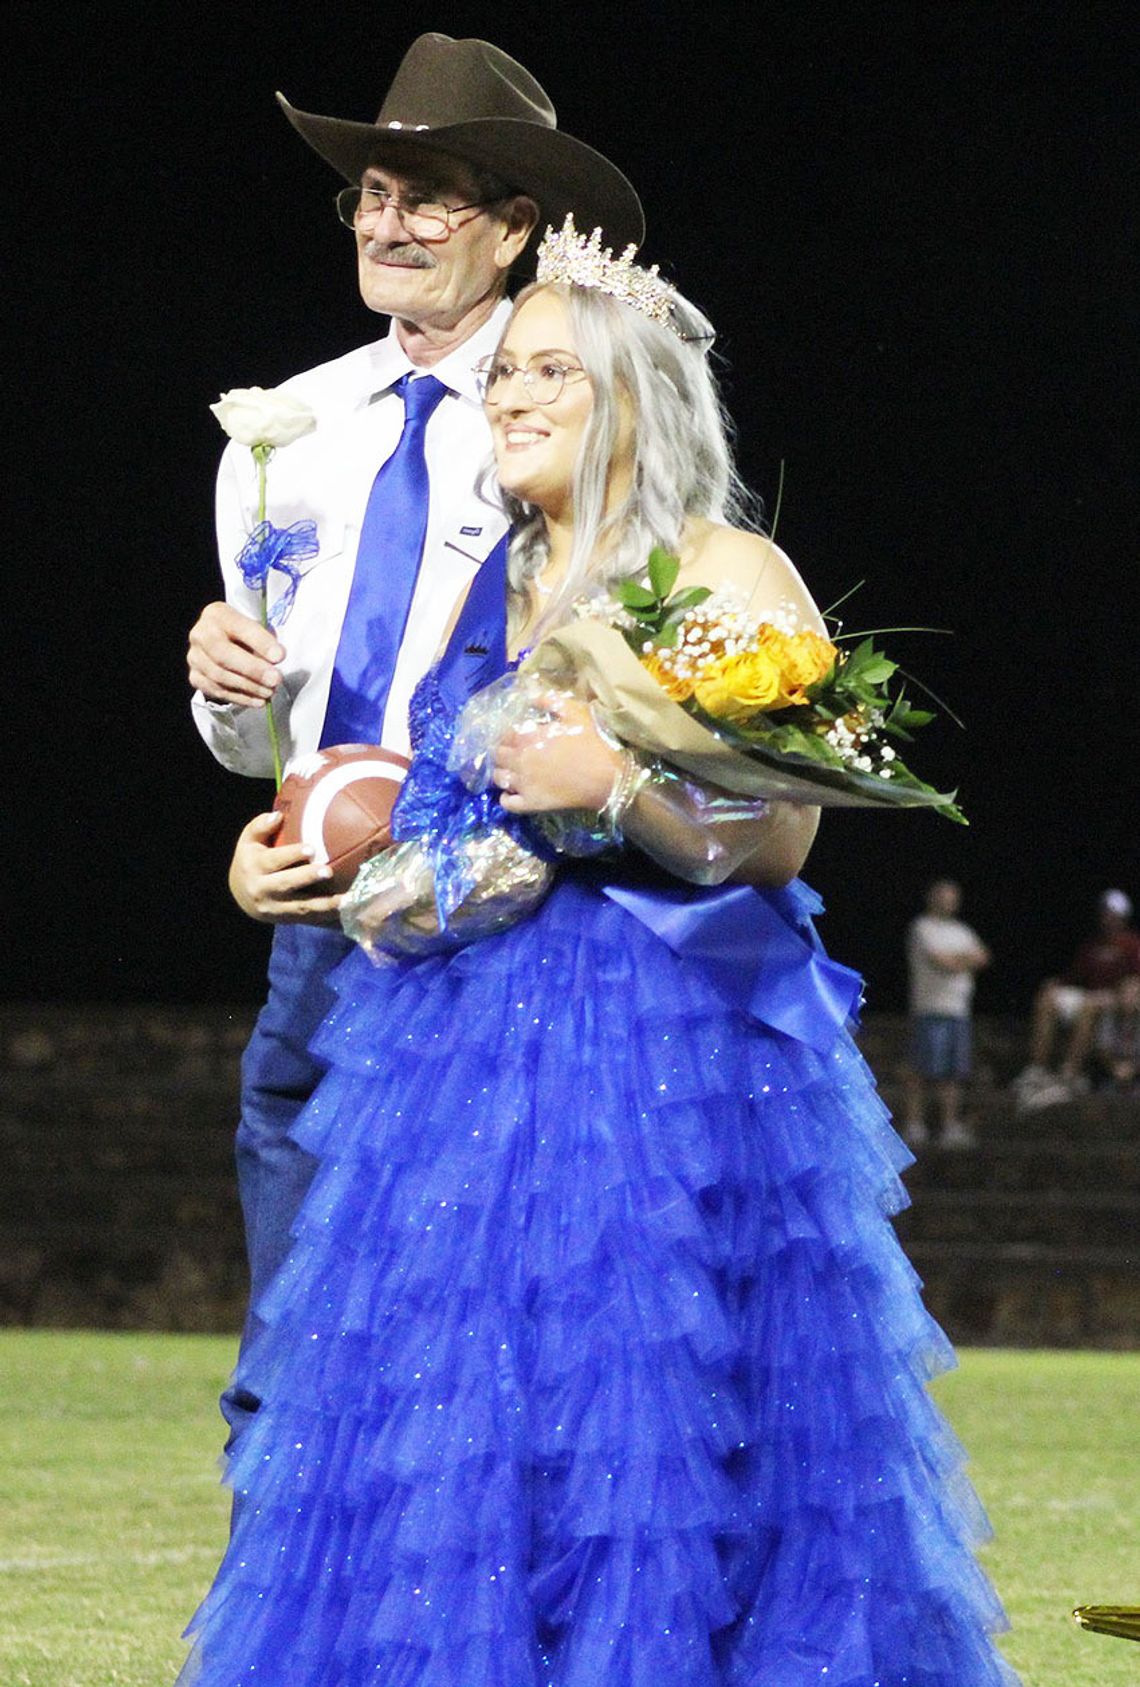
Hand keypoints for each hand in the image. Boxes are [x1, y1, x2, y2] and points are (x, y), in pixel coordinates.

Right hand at [188, 601, 283, 705]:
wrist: (224, 643)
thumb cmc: (244, 635)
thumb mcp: (256, 629)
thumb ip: (264, 641)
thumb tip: (276, 658)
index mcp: (217, 614)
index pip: (239, 627)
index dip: (260, 642)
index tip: (280, 656)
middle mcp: (200, 634)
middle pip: (223, 654)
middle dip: (252, 669)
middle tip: (275, 679)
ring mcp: (194, 657)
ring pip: (219, 676)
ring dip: (248, 687)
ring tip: (270, 691)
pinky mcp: (195, 677)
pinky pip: (216, 690)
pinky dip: (240, 697)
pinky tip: (258, 700)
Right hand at [228, 811, 342, 923]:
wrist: (242, 896)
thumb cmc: (252, 859)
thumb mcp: (249, 841)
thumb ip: (260, 826)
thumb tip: (278, 815)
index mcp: (253, 867)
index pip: (272, 860)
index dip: (290, 854)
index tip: (311, 848)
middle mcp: (262, 890)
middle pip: (286, 884)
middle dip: (307, 878)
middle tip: (328, 871)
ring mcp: (275, 908)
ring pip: (300, 907)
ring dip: (324, 904)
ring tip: (346, 898)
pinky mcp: (287, 920)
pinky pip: (309, 918)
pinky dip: (328, 915)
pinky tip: (347, 909)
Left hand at [492, 693, 621, 813]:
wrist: (607, 777)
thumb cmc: (592, 743)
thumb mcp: (575, 713)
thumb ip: (551, 701)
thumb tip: (531, 697)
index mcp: (528, 737)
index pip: (504, 734)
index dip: (507, 734)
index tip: (515, 736)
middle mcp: (520, 760)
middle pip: (497, 755)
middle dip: (502, 752)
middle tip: (512, 753)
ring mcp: (523, 784)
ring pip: (498, 778)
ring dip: (501, 773)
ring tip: (511, 771)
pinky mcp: (531, 803)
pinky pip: (508, 803)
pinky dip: (506, 798)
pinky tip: (512, 793)